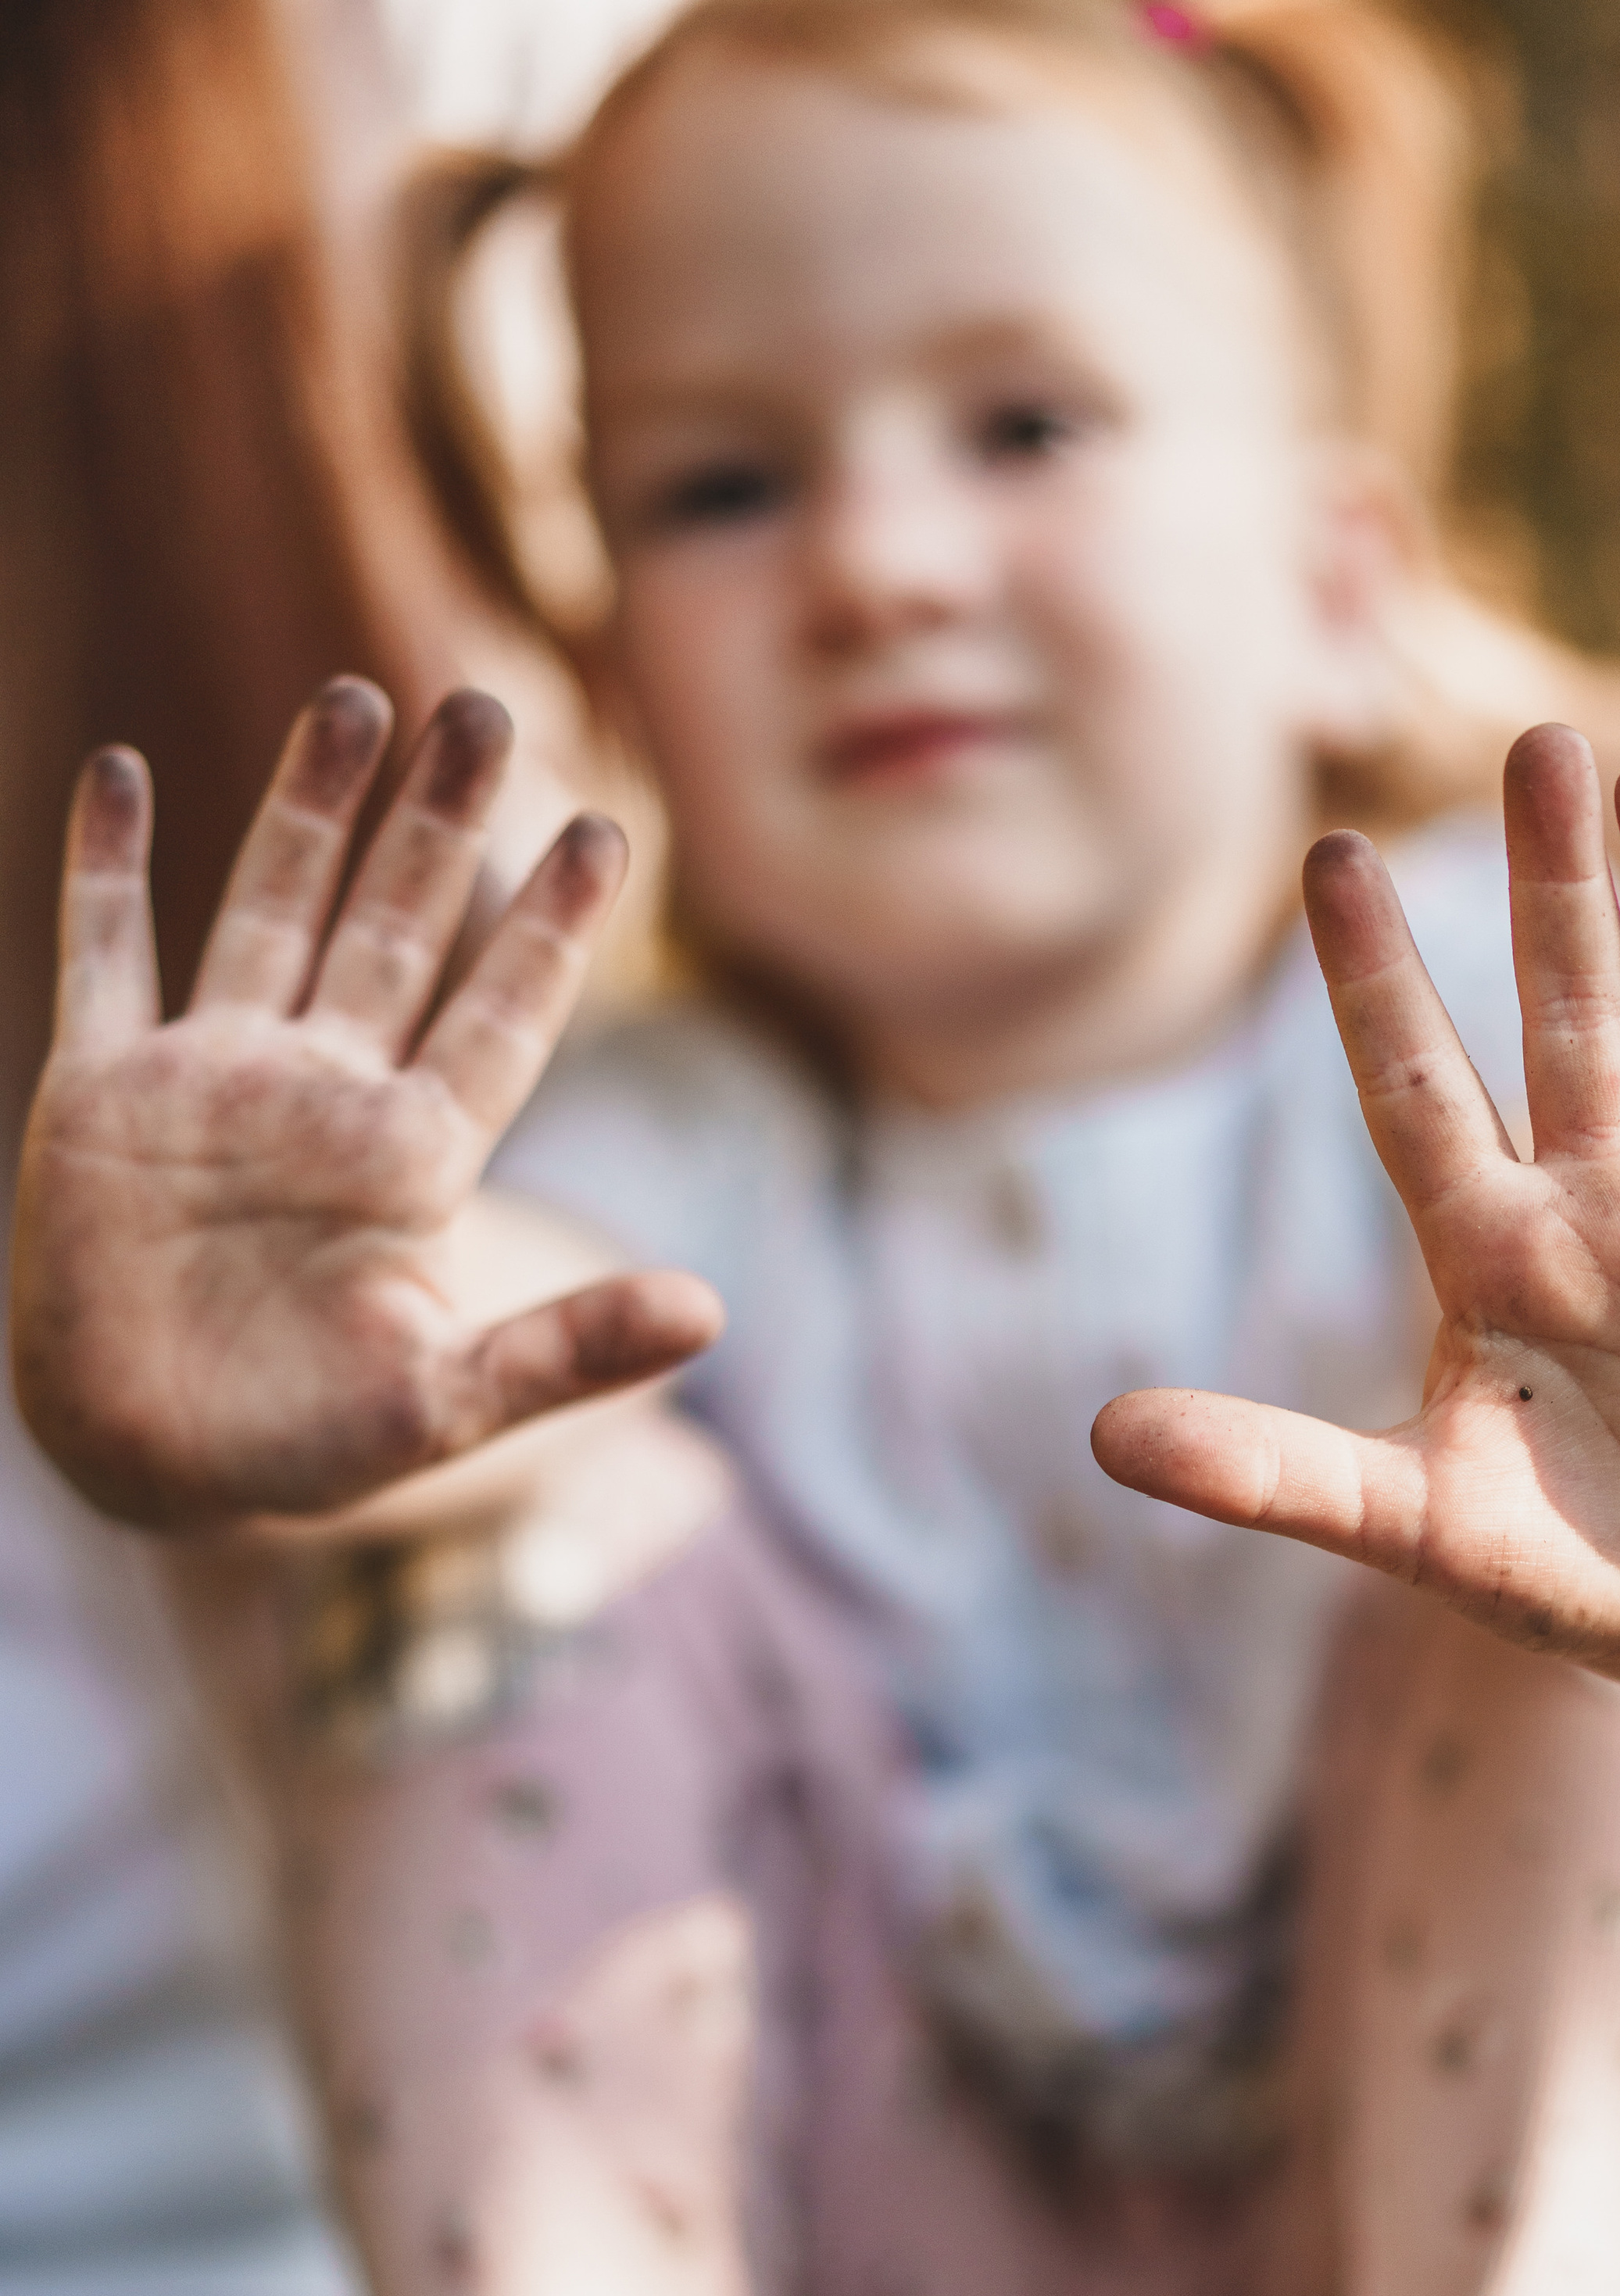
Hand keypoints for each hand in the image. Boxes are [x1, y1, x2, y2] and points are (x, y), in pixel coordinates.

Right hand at [11, 682, 721, 1527]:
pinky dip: (107, 869)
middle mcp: (322, 1096)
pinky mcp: (102, 1095)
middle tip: (487, 706)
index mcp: (412, 1159)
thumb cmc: (304, 1448)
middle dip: (440, 823)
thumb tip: (711, 1311)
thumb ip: (569, 1351)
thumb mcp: (447, 1407)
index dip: (549, 925)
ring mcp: (212, 1084)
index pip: (501, 1013)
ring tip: (359, 697)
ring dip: (309, 809)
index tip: (607, 830)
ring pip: (271, 912)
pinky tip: (124, 772)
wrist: (151, 1469)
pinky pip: (104, 957)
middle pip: (396, 930)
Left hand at [1092, 725, 1619, 1702]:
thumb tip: (1101, 1436)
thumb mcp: (1403, 1520)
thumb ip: (1267, 1470)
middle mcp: (1603, 1213)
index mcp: (1492, 1253)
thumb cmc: (1550, 1570)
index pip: (1416, 1087)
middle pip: (1571, 1019)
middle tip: (1537, 742)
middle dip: (1556, 888)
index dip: (1375, 979)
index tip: (1330, 854)